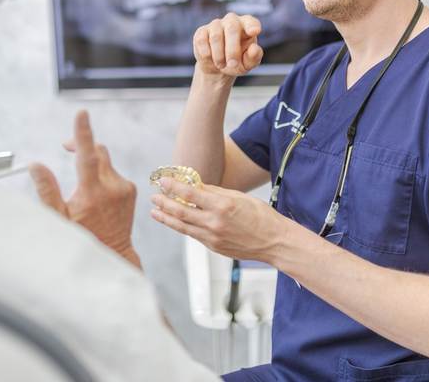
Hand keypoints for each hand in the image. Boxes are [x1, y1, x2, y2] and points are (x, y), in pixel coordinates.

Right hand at [29, 110, 140, 267]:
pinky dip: (102, 174)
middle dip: (82, 145)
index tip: (82, 114)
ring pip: (105, 161)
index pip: (87, 156)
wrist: (113, 253)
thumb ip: (47, 190)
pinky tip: (96, 193)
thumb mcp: (59, 218)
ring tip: (82, 185)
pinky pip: (113, 172)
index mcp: (92, 194)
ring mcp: (124, 188)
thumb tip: (36, 166)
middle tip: (66, 147)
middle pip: (97, 151)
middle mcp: (112, 188)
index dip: (82, 133)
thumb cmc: (83, 237)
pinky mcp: (131, 190)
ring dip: (92, 163)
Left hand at [149, 175, 281, 261]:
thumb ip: (214, 192)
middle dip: (164, 203)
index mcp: (222, 206)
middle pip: (181, 212)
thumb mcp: (238, 196)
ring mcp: (213, 237)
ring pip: (183, 227)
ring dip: (167, 218)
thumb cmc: (261, 216)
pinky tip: (175, 221)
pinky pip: (194, 235)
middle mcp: (215, 223)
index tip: (163, 181)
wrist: (274, 241)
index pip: (190, 194)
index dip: (173, 187)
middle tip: (154, 196)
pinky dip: (182, 227)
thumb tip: (195, 186)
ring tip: (155, 211)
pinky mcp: (214, 247)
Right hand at [193, 13, 262, 77]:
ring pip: (216, 36)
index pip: (251, 22)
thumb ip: (254, 57)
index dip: (252, 25)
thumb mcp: (247, 63)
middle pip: (232, 28)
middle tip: (232, 64)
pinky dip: (207, 54)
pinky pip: (202, 41)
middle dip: (232, 49)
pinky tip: (210, 58)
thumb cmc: (236, 62)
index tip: (254, 31)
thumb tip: (254, 49)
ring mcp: (215, 24)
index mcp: (246, 26)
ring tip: (221, 65)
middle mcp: (231, 21)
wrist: (217, 68)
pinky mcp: (201, 32)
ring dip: (219, 56)